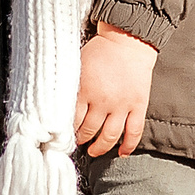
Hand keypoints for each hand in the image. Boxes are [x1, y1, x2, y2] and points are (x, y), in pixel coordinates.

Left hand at [74, 25, 156, 156]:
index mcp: (84, 90)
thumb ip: (69, 87)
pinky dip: (128, 146)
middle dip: (81, 140)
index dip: (66, 131)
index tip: (62, 136)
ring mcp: (122, 105)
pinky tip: (122, 153)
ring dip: (100, 148)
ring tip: (93, 151)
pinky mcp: (138, 106)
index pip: (72, 120)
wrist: (128, 41)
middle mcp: (103, 101)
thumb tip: (56, 106)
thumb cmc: (99, 51)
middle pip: (89, 131)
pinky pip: (134, 132)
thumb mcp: (76, 66)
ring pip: (109, 137)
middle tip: (77, 143)